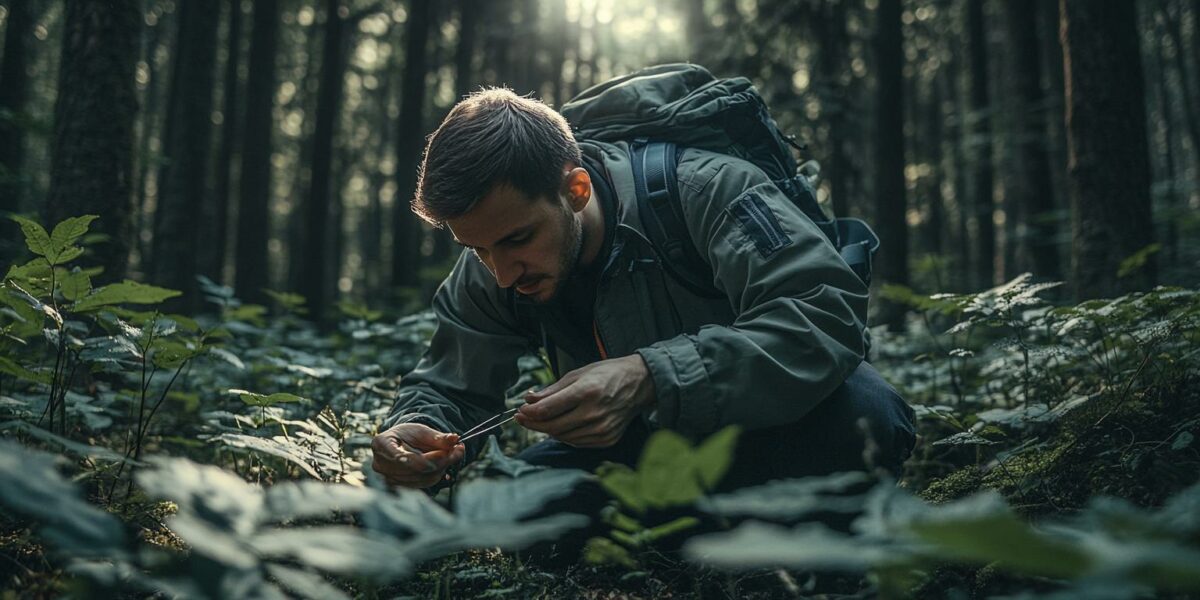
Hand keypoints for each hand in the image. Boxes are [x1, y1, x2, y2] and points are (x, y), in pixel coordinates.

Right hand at [370, 423, 464, 488]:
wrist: (400, 444)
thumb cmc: (408, 435)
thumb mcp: (422, 430)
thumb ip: (437, 437)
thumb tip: (454, 439)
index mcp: (381, 443)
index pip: (402, 457)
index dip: (425, 459)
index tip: (445, 454)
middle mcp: (380, 463)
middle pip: (414, 469)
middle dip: (440, 461)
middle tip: (458, 450)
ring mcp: (387, 478)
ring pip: (420, 479)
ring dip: (441, 468)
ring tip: (450, 455)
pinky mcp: (397, 487)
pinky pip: (421, 485)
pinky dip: (436, 475)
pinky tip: (442, 466)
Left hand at [515, 354, 655, 447]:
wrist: (639, 385)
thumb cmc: (607, 375)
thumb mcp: (578, 374)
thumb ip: (552, 390)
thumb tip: (529, 400)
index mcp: (586, 392)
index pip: (548, 409)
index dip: (529, 413)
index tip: (519, 411)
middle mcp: (594, 413)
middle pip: (553, 427)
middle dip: (533, 424)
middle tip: (522, 419)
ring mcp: (602, 429)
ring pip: (563, 437)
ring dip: (548, 430)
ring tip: (540, 421)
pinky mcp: (606, 439)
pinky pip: (577, 442)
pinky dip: (565, 435)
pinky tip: (560, 426)